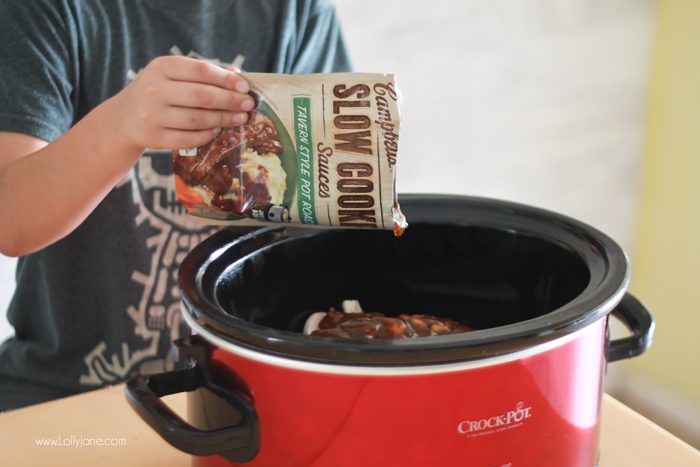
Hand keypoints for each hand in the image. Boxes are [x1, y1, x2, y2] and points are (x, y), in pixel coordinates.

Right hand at [108, 55, 252, 151]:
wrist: (124, 118)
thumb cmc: (158, 92)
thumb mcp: (173, 75)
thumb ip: (202, 74)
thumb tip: (238, 75)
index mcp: (161, 67)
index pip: (201, 71)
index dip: (226, 79)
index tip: (245, 87)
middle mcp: (154, 89)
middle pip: (202, 96)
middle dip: (230, 101)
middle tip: (248, 105)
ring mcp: (152, 115)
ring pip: (197, 119)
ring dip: (223, 119)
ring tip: (239, 118)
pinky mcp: (153, 137)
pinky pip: (188, 139)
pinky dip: (206, 135)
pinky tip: (217, 131)